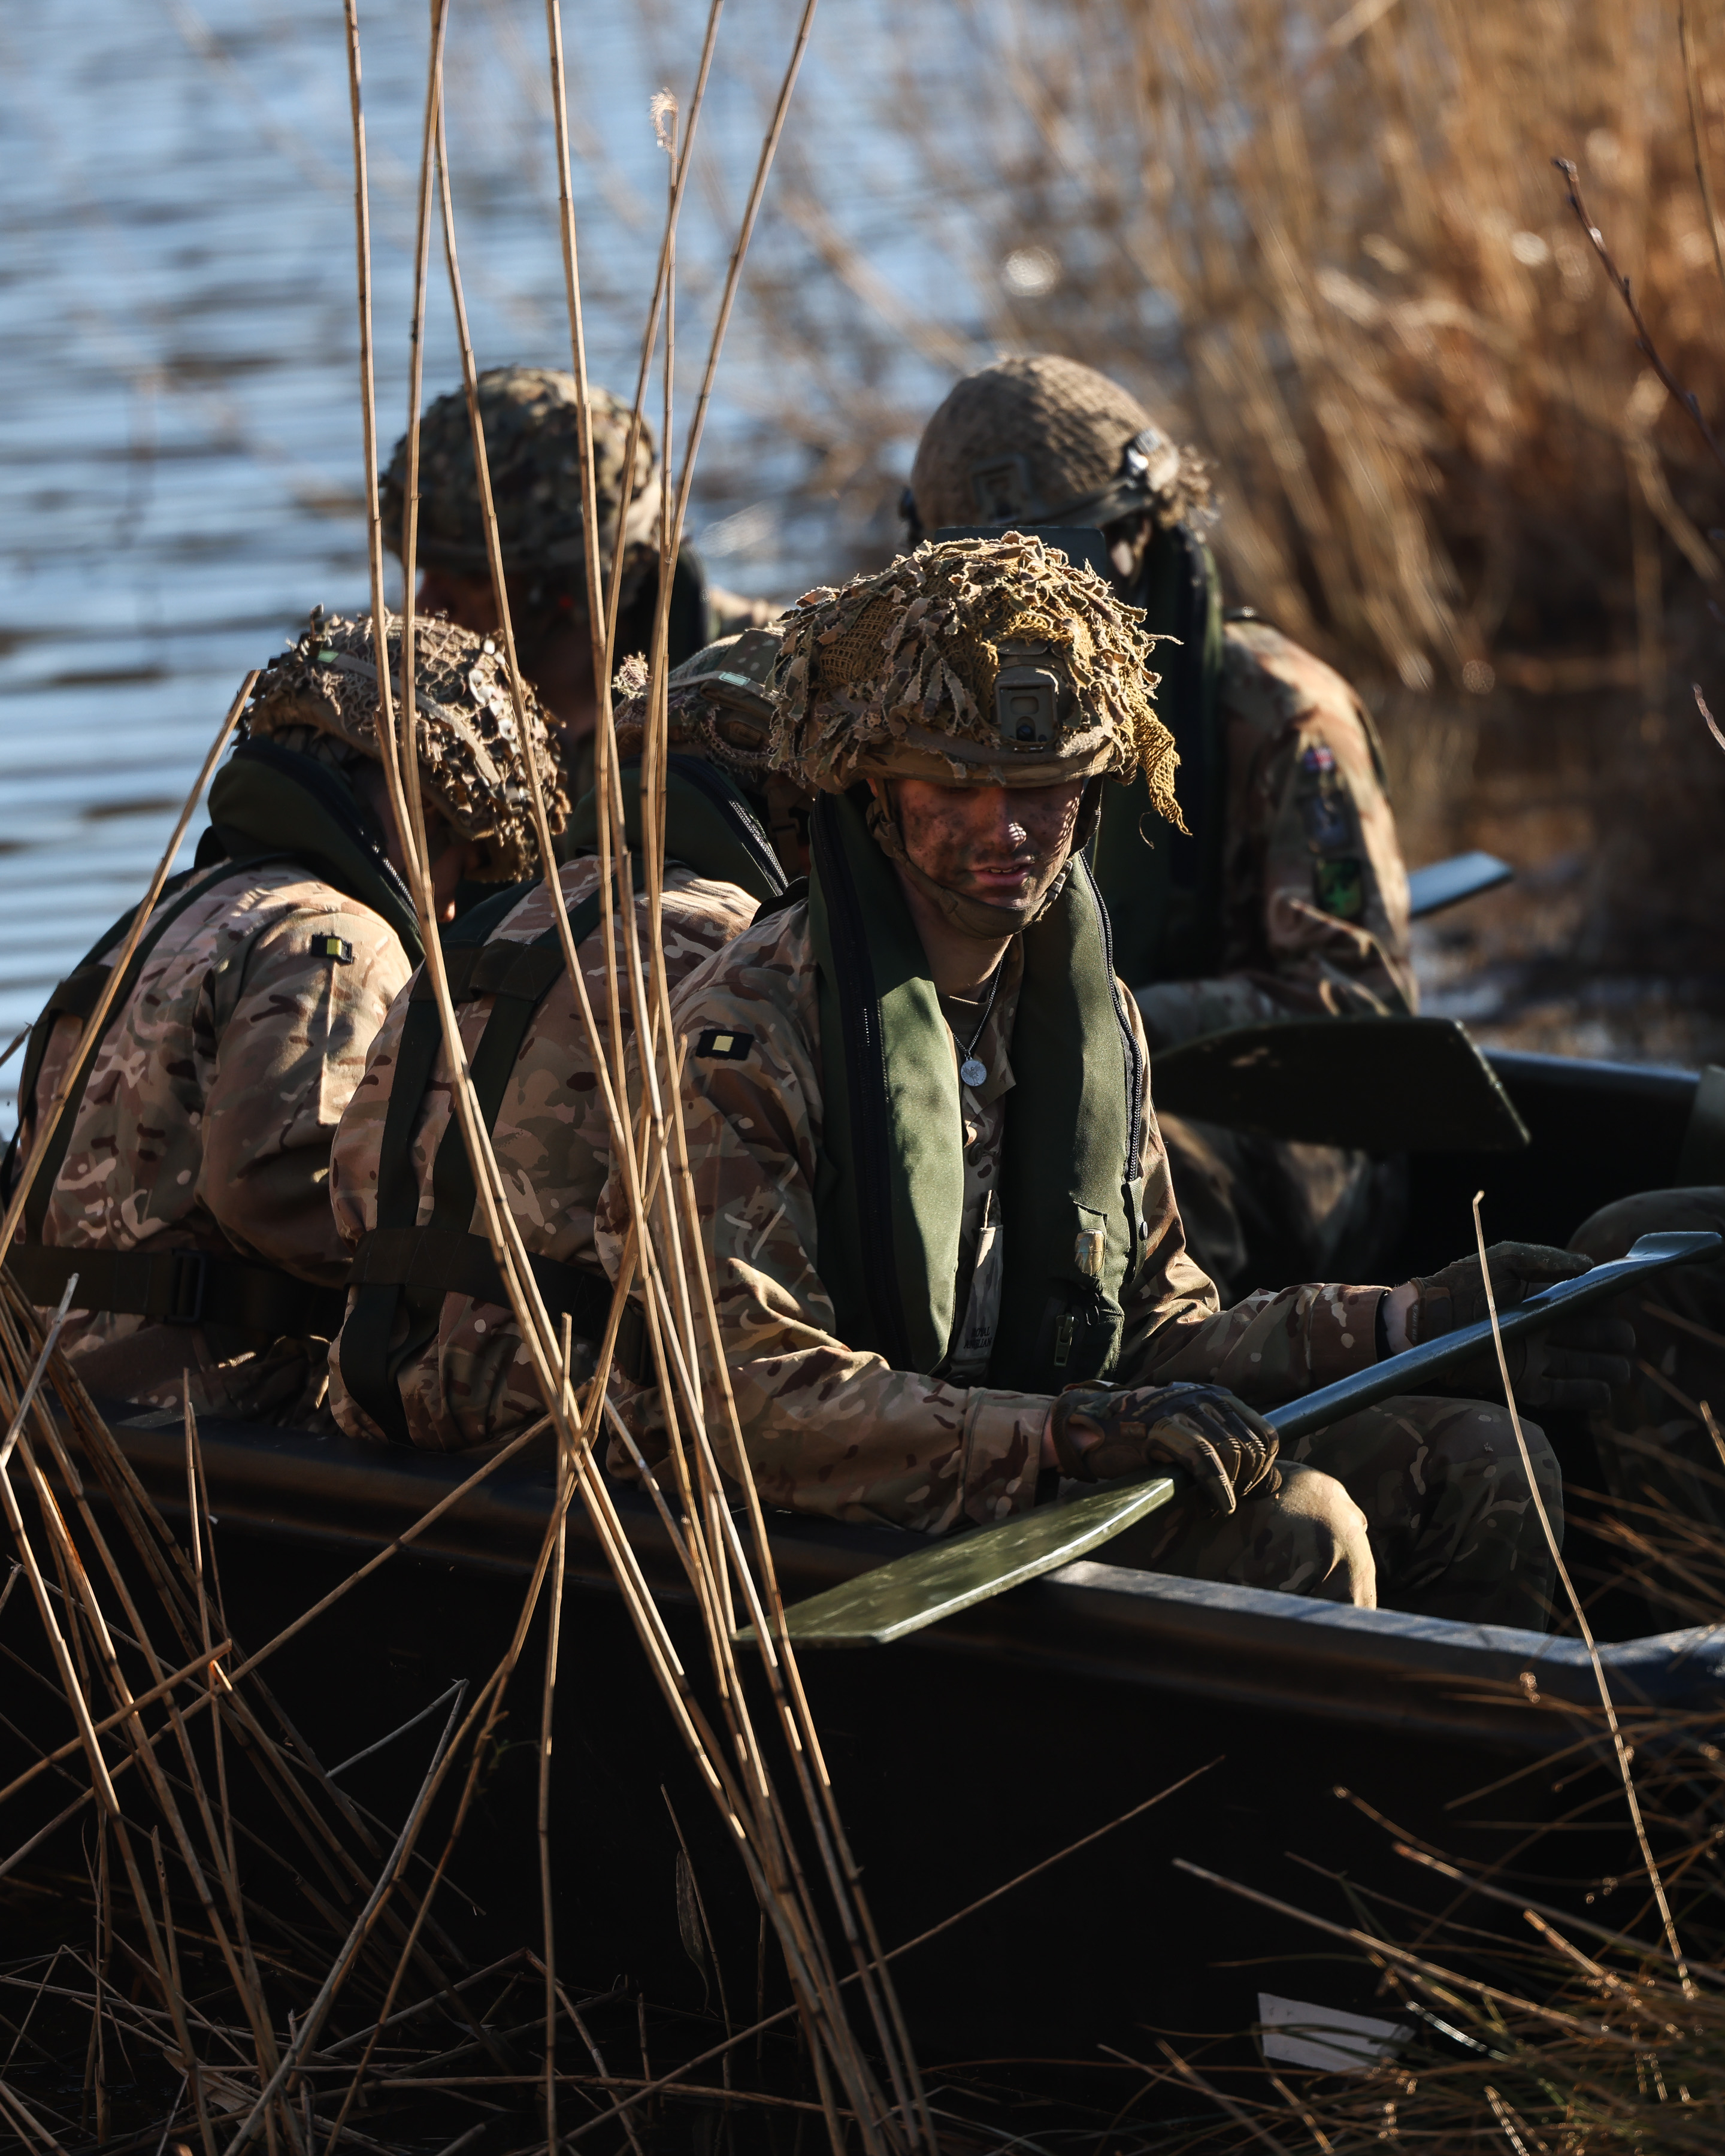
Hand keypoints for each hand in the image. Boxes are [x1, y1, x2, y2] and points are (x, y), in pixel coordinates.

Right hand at [1045, 1383, 1280, 1515]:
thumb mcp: (1194, 1438)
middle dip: (1248, 1482)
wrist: (1092, 1427)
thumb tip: (1277, 1484)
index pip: (1265, 1434)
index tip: (1249, 1492)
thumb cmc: (1143, 1439)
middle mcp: (1205, 1398)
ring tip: (1215, 1507)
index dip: (1265, 1469)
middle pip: (1252, 1447)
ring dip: (1231, 1489)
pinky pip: (1204, 1460)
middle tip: (1228, 1502)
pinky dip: (1217, 1489)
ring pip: (1231, 1453)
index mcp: (1217, 1398)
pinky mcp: (1164, 1426)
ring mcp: (1183, 1409)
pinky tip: (1217, 1507)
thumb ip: (1231, 1454)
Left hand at [1399, 1242, 1633, 1412]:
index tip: (1621, 1306)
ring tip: (1624, 1370)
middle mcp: (1539, 1330)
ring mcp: (1531, 1357)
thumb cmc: (1462, 1283)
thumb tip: (1589, 1266)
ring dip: (1604, 1369)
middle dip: (1611, 1340)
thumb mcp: (1505, 1259)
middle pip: (1587, 1338)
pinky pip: (1558, 1393)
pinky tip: (1605, 1395)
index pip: (1582, 1305)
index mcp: (1539, 1300)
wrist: (1426, 1320)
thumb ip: (1547, 1259)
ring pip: (1579, 1366)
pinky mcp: (1519, 1382)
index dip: (1604, 1307)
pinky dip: (1583, 1395)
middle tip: (1627, 1342)